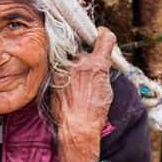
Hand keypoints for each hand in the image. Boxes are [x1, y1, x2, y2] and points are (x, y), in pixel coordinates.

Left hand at [50, 27, 115, 161]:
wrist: (76, 126)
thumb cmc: (94, 112)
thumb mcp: (107, 89)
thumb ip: (102, 70)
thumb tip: (100, 63)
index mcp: (97, 64)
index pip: (105, 38)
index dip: (104, 35)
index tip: (100, 35)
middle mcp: (80, 62)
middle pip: (84, 49)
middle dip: (86, 56)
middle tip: (87, 71)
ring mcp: (65, 67)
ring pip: (71, 58)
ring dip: (73, 65)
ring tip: (76, 83)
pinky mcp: (54, 75)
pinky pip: (61, 67)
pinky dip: (64, 73)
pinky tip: (68, 87)